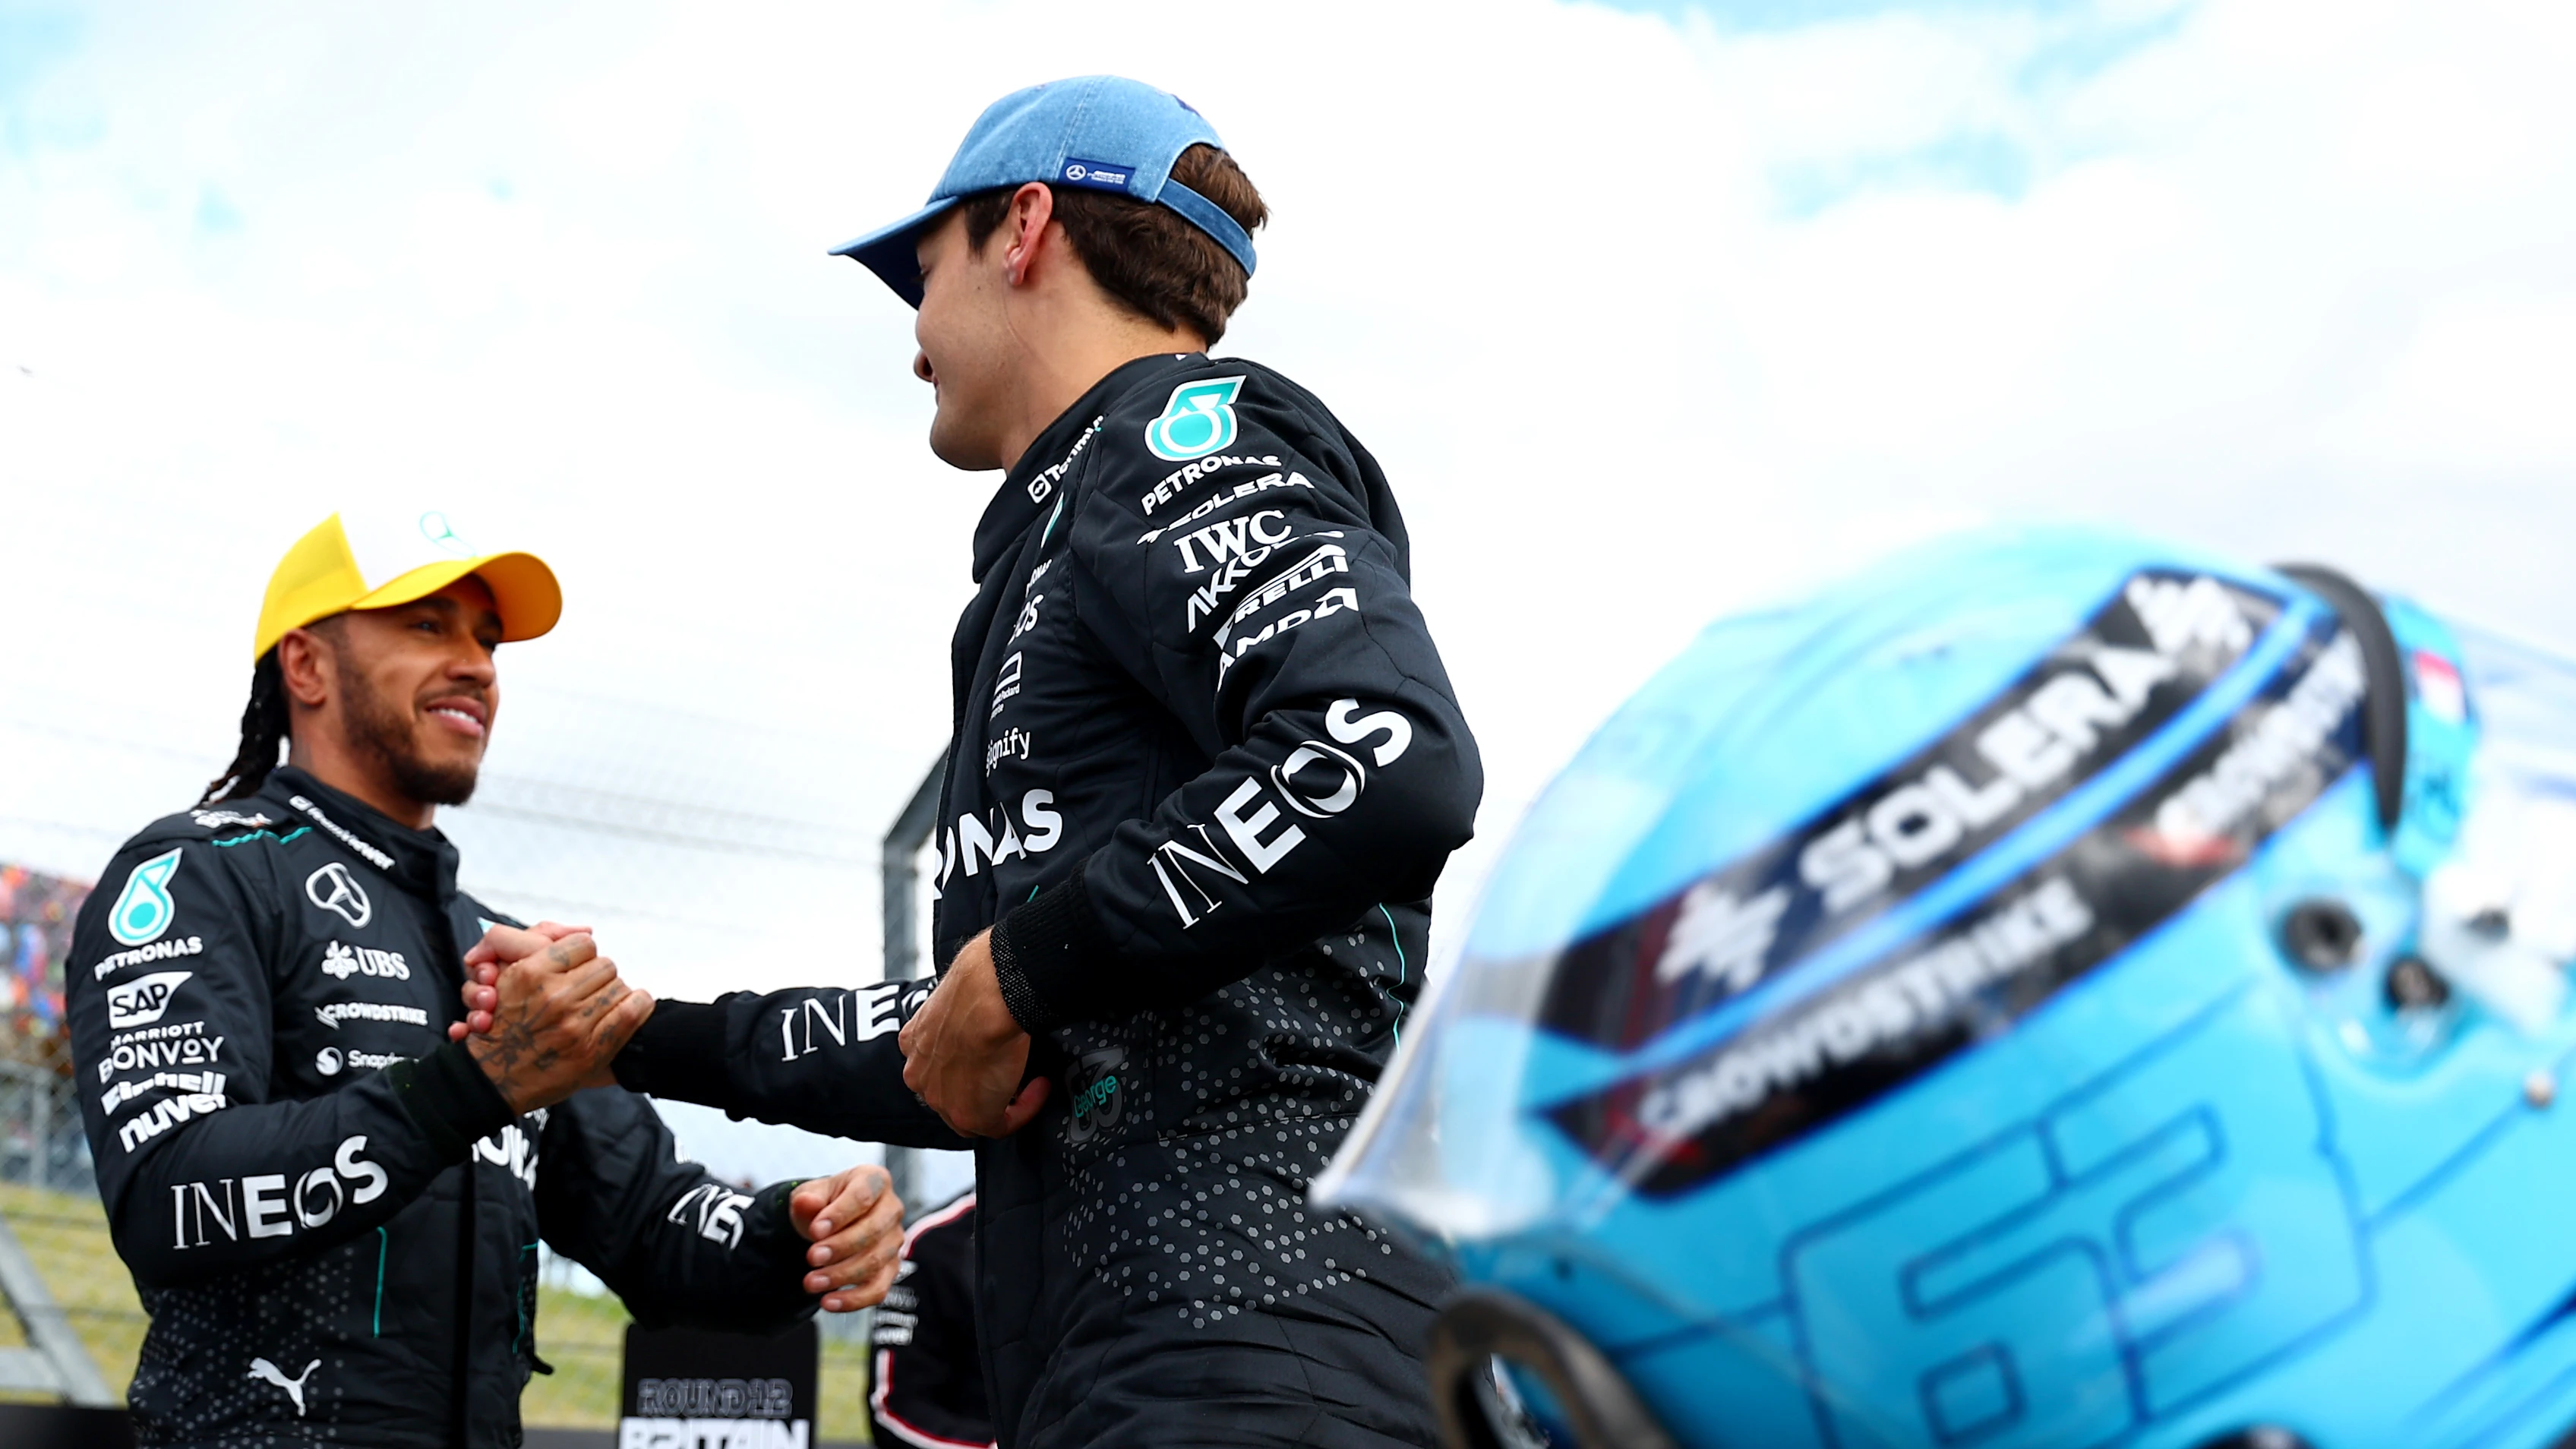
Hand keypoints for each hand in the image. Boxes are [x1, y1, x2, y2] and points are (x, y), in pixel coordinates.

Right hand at [464, 927, 652, 1113]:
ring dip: (612, 994)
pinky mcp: (592, 1049)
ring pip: (619, 986)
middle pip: (605, 965)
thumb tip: (587, 930)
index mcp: (531, 973)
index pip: (583, 944)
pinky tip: (628, 1008)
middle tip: (588, 990)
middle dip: (598, 976)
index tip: (579, 966)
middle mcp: (554, 996)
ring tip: (598, 1005)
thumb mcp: (505, 980)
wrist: (491, 1081)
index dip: (583, 954)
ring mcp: (575, 1024)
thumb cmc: (499, 1030)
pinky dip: (637, 1005)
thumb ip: (534, 947)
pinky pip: (633, 1010)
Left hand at [788, 1165, 902, 1311]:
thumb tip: (806, 1202)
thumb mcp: (810, 1196)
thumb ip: (807, 1199)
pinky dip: (853, 1299)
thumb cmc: (823, 1205)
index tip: (815, 1231)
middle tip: (811, 1257)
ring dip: (842, 1275)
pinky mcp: (891, 1269)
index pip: (864, 1195)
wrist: (828, 1225)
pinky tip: (828, 1302)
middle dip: (841, 1247)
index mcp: (875, 1181)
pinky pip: (878, 1289)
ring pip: (875, 1262)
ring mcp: (894, 1241)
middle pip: (874, 1230)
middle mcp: (891, 1209)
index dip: (840, 1214)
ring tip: (811, 1283)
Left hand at [898, 930, 1049, 1136]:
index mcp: (914, 1042)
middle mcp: (919, 1074)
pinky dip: (1024, 1109)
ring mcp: (942, 1099)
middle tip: (1016, 1075)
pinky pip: (1001, 1124)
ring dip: (1005, 1102)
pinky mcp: (972, 1115)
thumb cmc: (983, 979)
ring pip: (974, 1115)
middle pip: (951, 1096)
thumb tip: (990, 1002)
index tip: (994, 1056)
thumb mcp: (961, 992)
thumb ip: (967, 1009)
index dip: (967, 1067)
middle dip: (983, 1089)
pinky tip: (1040, 1086)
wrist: (991, 993)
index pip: (936, 1068)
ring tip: (1032, 1082)